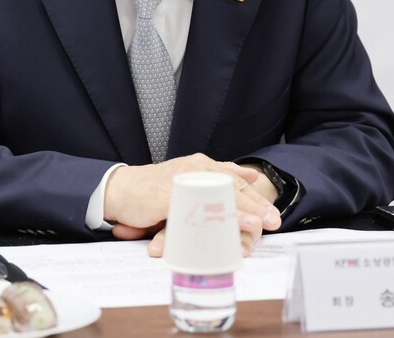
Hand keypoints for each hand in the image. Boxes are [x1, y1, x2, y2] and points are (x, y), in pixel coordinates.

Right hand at [104, 153, 281, 255]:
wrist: (119, 190)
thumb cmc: (153, 188)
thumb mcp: (189, 176)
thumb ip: (218, 174)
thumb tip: (250, 175)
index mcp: (200, 165)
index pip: (233, 180)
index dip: (255, 197)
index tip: (273, 212)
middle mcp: (193, 169)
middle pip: (229, 188)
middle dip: (254, 205)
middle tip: (273, 220)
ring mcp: (180, 182)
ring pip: (214, 198)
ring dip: (237, 213)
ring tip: (256, 225)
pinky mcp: (166, 197)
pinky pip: (191, 210)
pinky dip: (208, 220)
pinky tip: (220, 229)